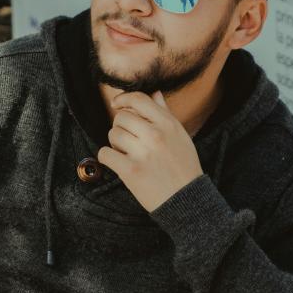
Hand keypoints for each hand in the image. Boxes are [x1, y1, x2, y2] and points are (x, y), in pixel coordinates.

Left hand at [97, 90, 203, 212]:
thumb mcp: (180, 136)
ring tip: (127, 153)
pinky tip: (118, 162)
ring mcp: (142, 153)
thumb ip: (165, 113)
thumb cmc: (184, 166)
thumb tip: (155, 93)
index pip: (138, 99)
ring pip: (112, 134)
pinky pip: (105, 154)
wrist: (186, 199)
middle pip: (121, 117)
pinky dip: (108, 157)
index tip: (117, 104)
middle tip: (128, 139)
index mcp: (168, 124)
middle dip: (120, 126)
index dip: (123, 99)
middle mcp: (155, 135)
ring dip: (115, 143)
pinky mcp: (130, 171)